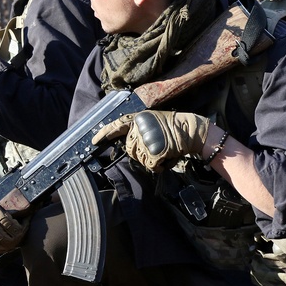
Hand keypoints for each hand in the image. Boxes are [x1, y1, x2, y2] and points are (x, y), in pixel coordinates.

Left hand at [92, 110, 209, 171]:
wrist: (191, 131)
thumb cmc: (174, 128)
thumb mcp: (153, 122)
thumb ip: (139, 129)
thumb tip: (128, 144)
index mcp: (138, 119)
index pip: (117, 125)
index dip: (105, 134)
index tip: (94, 141)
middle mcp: (139, 128)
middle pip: (130, 149)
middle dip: (141, 153)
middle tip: (157, 148)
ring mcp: (146, 140)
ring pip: (139, 158)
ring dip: (151, 160)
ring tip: (164, 151)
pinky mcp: (153, 152)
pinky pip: (151, 166)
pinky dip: (159, 166)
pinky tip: (168, 158)